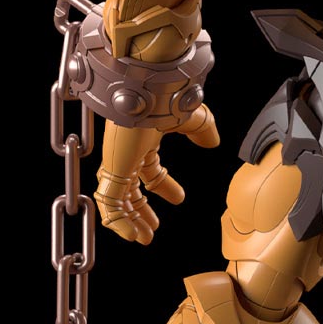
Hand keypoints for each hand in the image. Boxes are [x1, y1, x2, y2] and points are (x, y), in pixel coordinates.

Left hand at [94, 104, 219, 243]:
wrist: (147, 84)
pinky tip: (130, 235)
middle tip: (152, 228)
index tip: (179, 199)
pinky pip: (109, 201)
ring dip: (130, 221)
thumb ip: (202, 130)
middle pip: (131, 189)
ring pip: (118, 199)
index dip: (164, 186)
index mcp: (144, 140)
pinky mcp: (113, 167)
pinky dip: (118, 220)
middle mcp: (128, 152)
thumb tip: (214, 142)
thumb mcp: (191, 116)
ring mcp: (119, 160)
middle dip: (141, 210)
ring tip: (142, 239)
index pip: (151, 169)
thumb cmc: (165, 94)